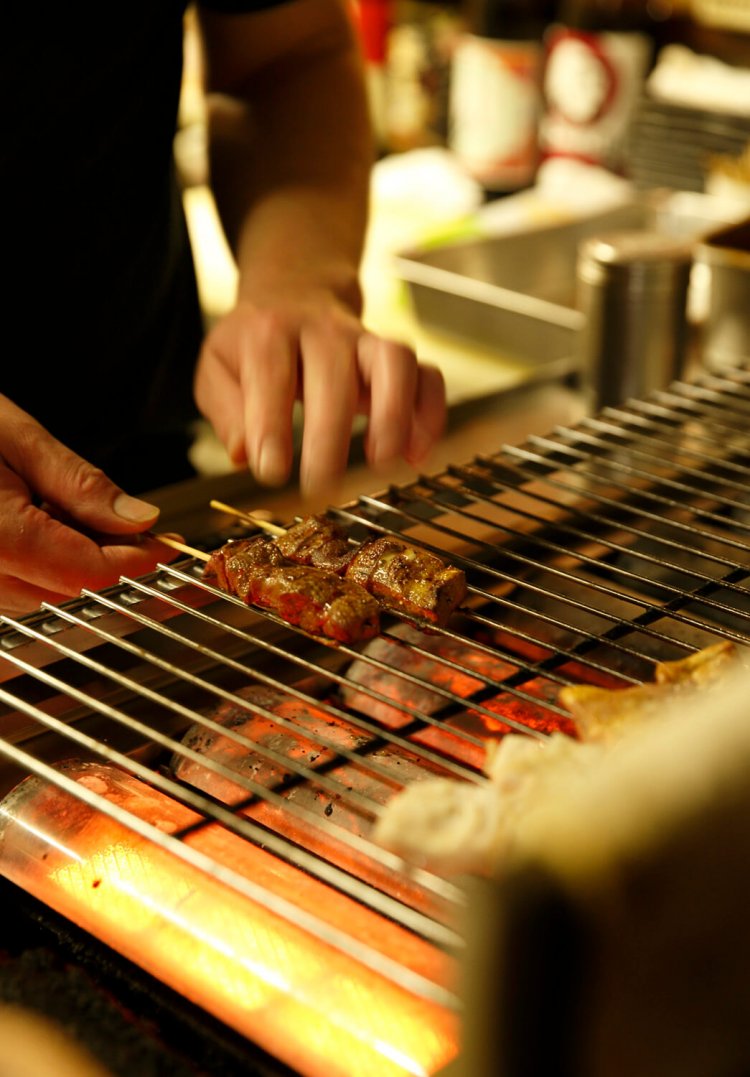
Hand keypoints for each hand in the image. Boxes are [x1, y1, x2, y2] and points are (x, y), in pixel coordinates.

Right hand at [0, 396, 172, 614]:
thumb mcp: (14, 437)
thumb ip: (80, 485)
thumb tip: (140, 521)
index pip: (90, 573)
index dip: (138, 562)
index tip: (167, 542)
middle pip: (72, 591)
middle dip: (109, 559)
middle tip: (128, 519)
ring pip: (45, 596)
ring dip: (72, 562)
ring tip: (55, 506)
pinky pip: (13, 591)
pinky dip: (39, 564)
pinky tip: (31, 522)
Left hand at [193, 286, 445, 497]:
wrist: (294, 295)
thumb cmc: (254, 345)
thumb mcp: (218, 368)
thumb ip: (226, 410)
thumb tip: (244, 452)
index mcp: (269, 331)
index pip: (271, 374)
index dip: (271, 424)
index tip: (271, 471)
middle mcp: (323, 330)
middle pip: (335, 373)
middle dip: (330, 435)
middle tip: (320, 486)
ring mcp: (366, 341)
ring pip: (394, 361)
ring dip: (394, 413)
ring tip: (382, 460)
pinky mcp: (396, 359)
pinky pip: (427, 376)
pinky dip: (430, 414)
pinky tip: (416, 453)